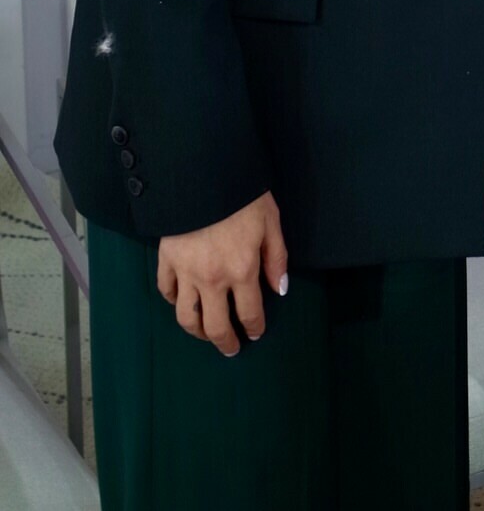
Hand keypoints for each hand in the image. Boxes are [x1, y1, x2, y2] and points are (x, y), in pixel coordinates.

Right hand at [156, 191, 287, 355]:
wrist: (205, 174)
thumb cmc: (244, 195)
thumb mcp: (271, 222)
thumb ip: (276, 258)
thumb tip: (279, 289)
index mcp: (242, 270)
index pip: (250, 313)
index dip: (254, 328)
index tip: (254, 334)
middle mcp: (212, 279)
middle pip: (215, 326)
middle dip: (225, 342)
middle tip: (230, 348)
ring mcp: (186, 272)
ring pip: (186, 316)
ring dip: (196, 331)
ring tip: (204, 332)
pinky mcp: (166, 260)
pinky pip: (166, 290)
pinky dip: (173, 301)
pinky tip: (182, 301)